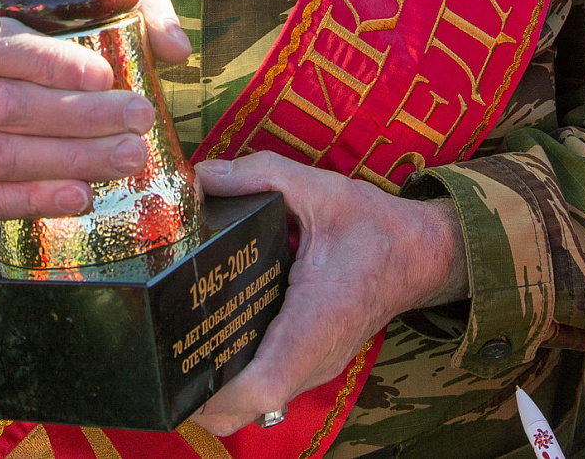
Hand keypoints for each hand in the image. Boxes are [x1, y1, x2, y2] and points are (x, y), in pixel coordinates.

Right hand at [0, 0, 190, 222]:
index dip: (48, 63)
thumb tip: (175, 47)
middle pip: (4, 106)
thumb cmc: (26, 39)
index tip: (105, 75)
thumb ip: (127, 13)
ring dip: (67, 160)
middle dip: (78, 118)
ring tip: (127, 157)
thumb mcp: (68, 9)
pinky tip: (82, 195)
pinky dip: (34, 200)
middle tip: (138, 120)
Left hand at [193, 153, 467, 435]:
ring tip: (177, 341)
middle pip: (246, 408)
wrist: (422, 253)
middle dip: (197, 394)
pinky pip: (267, 385)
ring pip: (255, 404)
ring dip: (215, 387)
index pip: (265, 383)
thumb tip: (202, 175)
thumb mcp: (319, 188)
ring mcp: (315, 365)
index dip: (216, 392)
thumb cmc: (377, 227)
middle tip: (161, 348)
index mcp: (316, 321)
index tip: (179, 369)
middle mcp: (315, 357)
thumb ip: (259, 175)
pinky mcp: (313, 360)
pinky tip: (213, 333)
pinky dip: (236, 374)